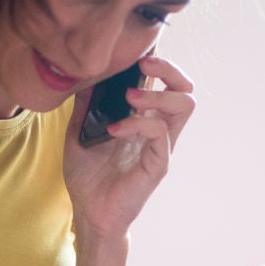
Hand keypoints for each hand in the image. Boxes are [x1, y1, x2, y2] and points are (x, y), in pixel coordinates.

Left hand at [63, 55, 195, 238]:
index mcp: (144, 120)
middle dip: (169, 69)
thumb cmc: (88, 177)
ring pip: (185, 106)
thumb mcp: (78, 132)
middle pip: (186, 88)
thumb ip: (84, 105)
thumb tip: (83, 74)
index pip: (166, 83)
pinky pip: (160, 136)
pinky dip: (137, 125)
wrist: (89, 213)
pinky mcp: (157, 165)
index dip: (159, 62)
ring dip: (158, 94)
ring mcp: (161, 147)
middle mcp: (158, 130)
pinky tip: (113, 130)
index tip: (137, 52)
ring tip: (129, 98)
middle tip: (142, 66)